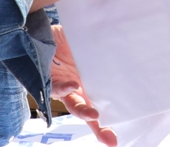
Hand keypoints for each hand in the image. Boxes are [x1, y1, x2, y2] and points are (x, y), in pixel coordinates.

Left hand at [52, 26, 117, 146]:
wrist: (44, 33)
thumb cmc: (68, 41)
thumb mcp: (89, 48)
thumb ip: (102, 53)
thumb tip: (126, 48)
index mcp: (86, 86)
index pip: (96, 109)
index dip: (104, 127)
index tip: (114, 141)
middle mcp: (75, 91)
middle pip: (86, 113)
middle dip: (97, 127)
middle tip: (109, 137)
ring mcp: (62, 86)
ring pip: (72, 105)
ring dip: (83, 112)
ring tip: (94, 116)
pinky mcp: (49, 79)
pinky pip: (56, 87)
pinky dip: (64, 88)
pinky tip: (73, 86)